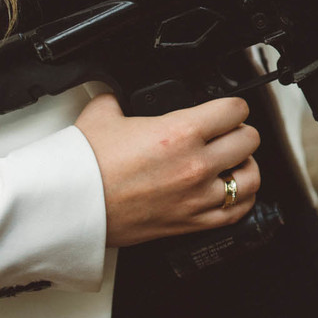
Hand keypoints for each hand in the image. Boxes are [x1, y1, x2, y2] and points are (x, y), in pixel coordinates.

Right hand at [74, 94, 261, 247]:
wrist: (67, 207)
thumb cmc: (83, 168)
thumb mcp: (102, 114)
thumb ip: (119, 98)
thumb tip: (119, 93)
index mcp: (180, 132)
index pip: (235, 110)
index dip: (232, 106)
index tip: (226, 110)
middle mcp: (195, 164)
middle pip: (248, 140)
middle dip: (240, 132)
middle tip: (227, 133)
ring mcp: (195, 196)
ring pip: (250, 178)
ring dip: (245, 166)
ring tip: (234, 162)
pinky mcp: (189, 223)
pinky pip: (235, 212)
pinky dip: (240, 200)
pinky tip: (232, 191)